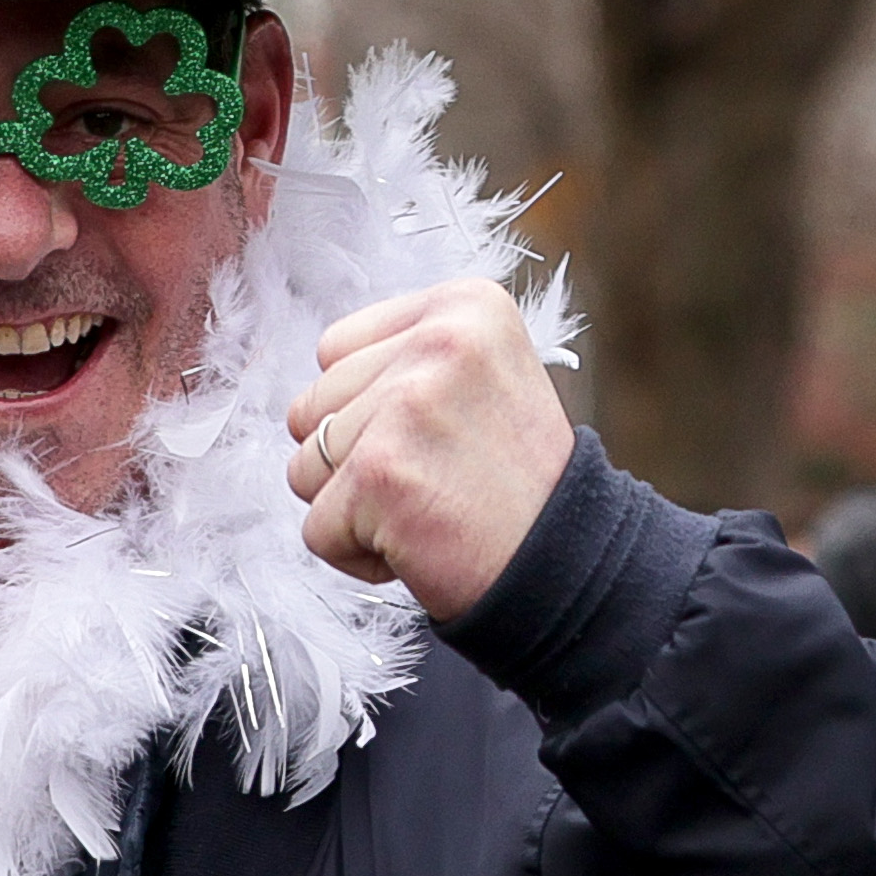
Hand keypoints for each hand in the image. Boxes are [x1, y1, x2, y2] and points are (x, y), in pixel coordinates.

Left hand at [284, 276, 581, 621]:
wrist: (570, 569)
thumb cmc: (515, 486)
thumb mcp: (483, 378)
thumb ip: (406, 358)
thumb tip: (320, 375)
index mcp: (466, 305)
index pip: (334, 351)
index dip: (370, 411)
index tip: (442, 437)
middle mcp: (440, 340)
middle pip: (312, 408)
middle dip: (357, 461)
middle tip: (442, 479)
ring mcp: (407, 404)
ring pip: (304, 467)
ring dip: (354, 508)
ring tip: (433, 507)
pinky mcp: (380, 474)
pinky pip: (316, 529)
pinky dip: (356, 555)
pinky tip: (422, 543)